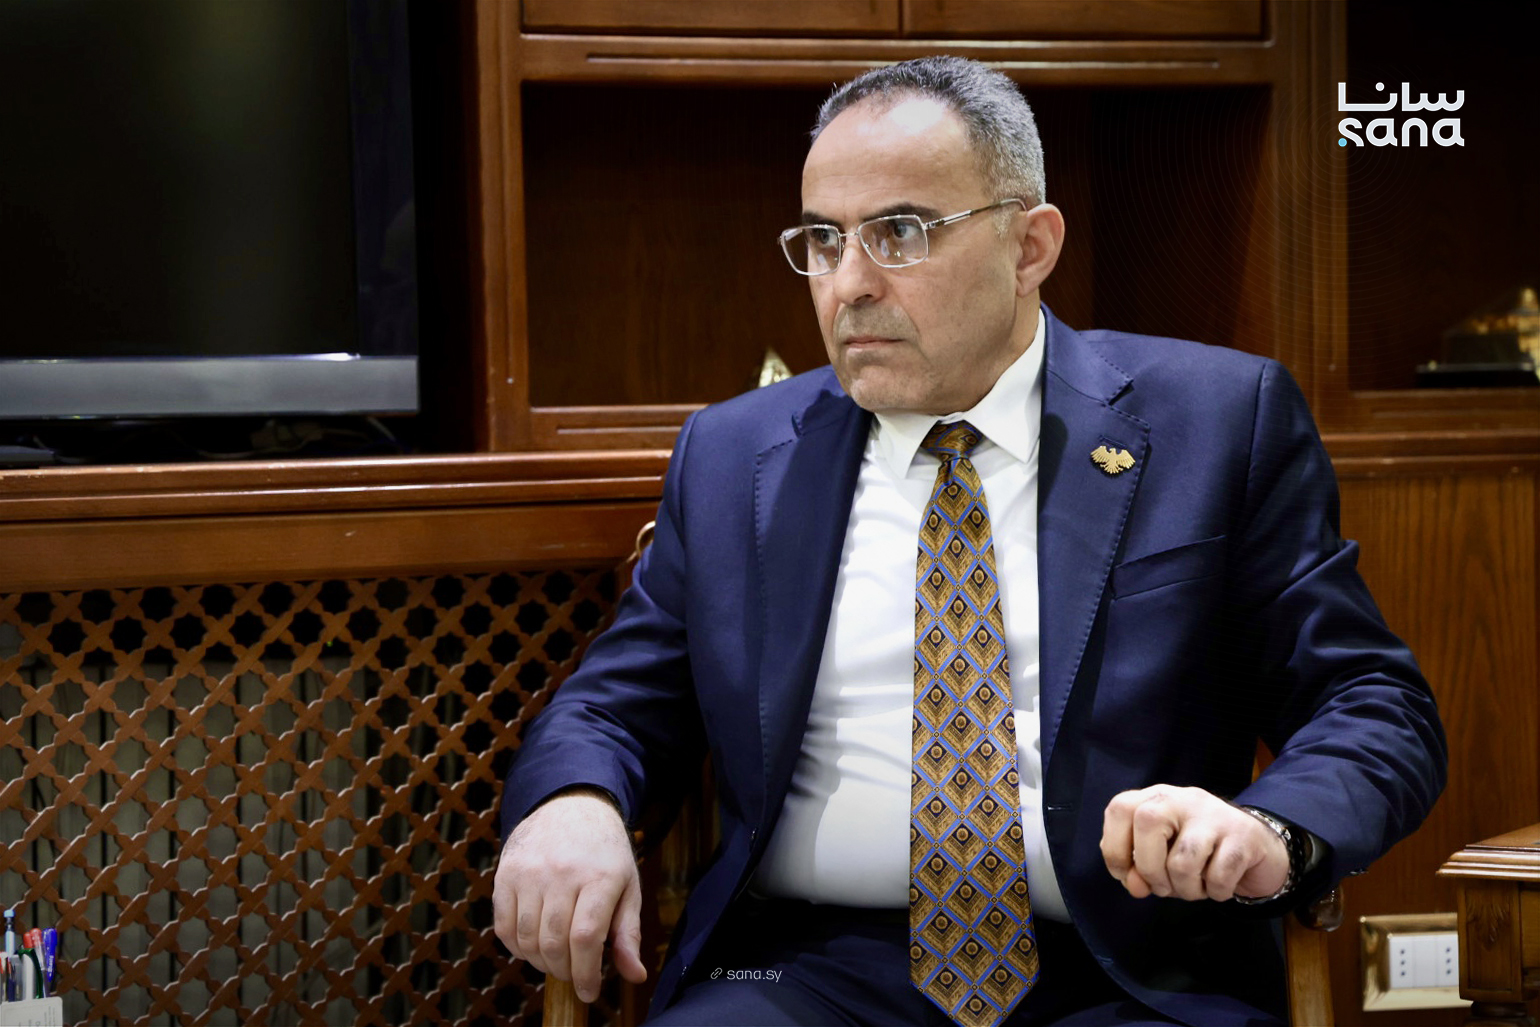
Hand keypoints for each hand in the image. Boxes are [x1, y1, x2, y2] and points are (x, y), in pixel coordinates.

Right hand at [493, 790, 646, 1001]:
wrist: (570, 806)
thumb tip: (635, 975)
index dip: (586, 974)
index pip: (586, 937)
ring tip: (555, 959)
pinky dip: (517, 947)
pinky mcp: (506, 874)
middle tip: (573, 974)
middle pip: (554, 943)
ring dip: (540, 962)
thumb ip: (629, 933)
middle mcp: (562, 872)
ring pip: (527, 939)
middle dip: (564, 971)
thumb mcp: (627, 886)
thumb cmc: (604, 853)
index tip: (589, 992)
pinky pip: (503, 926)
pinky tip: (533, 945)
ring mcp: (529, 872)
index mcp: (599, 876)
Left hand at [1100, 785, 1288, 901]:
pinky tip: (1219, 886)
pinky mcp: (1243, 836)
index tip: (1128, 876)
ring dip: (1186, 890)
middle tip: (1164, 887)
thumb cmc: (1200, 854)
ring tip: (1195, 888)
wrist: (1258, 849)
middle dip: (1149, 870)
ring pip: (1182, 860)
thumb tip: (1135, 885)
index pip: (1119, 809)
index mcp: (1157, 798)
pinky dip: (1216, 893)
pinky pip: (1218, 876)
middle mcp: (1183, 798)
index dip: (1115, 849)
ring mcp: (1215, 815)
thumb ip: (1139, 868)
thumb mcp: (1163, 856)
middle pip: (1147, 824)